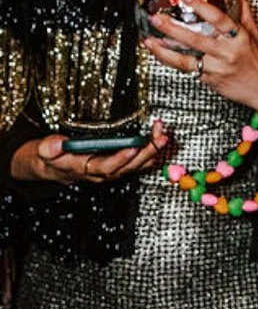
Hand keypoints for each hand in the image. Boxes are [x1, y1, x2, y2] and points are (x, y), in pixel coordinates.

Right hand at [10, 120, 168, 185]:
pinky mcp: (117, 164)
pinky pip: (137, 161)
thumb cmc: (49, 158)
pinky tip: (160, 139)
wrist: (51, 166)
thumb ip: (50, 148)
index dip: (120, 159)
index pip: (105, 167)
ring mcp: (111, 170)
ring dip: (152, 151)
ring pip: (136, 165)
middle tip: (160, 138)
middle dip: (146, 153)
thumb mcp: (43, 151)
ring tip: (164, 135)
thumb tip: (59, 143)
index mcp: (84, 169)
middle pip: (127, 167)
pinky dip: (150, 151)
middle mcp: (101, 173)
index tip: (132, 146)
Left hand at [144, 0, 257, 130]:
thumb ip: (243, 15)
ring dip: (164, 50)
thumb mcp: (256, 35)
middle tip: (157, 19)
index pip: (219, 19)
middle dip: (173, 29)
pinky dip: (172, 61)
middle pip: (195, 39)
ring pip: (185, 59)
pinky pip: (187, 69)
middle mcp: (227, 53)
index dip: (201, 7)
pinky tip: (160, 54)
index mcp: (239, 38)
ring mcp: (216, 68)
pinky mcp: (209, 80)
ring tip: (149, 41)